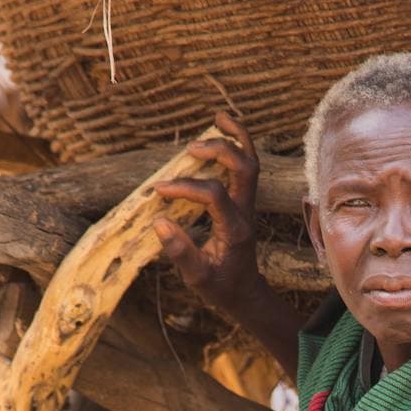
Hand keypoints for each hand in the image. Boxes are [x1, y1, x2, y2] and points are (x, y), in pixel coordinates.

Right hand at [154, 113, 264, 314]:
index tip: (159, 191)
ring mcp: (248, 204)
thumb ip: (180, 252)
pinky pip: (247, 167)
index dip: (185, 188)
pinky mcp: (244, 201)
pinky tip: (222, 129)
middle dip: (219, 152)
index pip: (213, 195)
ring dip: (237, 138)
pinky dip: (239, 144)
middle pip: (244, 168)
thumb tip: (159, 223)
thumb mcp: (197, 278)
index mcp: (234, 229)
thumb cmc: (220, 286)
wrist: (244, 292)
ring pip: (251, 162)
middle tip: (190, 151)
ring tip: (217, 118)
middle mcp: (245, 211)